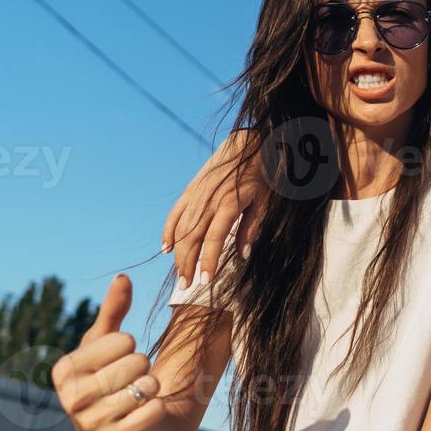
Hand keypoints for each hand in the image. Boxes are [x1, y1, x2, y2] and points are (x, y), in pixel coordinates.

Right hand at [52, 276, 166, 430]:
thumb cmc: (118, 381)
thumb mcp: (111, 345)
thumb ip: (114, 311)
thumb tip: (123, 277)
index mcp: (63, 370)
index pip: (120, 340)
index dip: (130, 346)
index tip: (120, 359)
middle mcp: (69, 398)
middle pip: (134, 363)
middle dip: (144, 367)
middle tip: (134, 379)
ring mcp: (88, 424)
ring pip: (143, 388)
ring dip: (153, 388)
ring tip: (142, 393)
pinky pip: (150, 413)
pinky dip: (158, 408)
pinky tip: (149, 411)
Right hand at [163, 129, 264, 286]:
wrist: (247, 144)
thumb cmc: (261, 175)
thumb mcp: (264, 201)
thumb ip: (251, 227)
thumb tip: (243, 255)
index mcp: (228, 204)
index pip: (214, 239)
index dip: (208, 261)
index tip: (205, 281)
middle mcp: (208, 200)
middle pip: (192, 238)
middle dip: (188, 264)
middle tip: (186, 286)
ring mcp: (196, 194)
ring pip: (181, 229)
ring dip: (179, 253)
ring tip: (180, 273)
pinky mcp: (190, 190)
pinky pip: (175, 213)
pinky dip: (168, 231)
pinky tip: (166, 248)